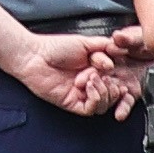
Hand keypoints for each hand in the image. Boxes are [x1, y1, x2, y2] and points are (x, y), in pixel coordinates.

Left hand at [14, 32, 135, 118]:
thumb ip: (103, 47)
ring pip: (103, 105)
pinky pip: (90, 110)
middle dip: (112, 86)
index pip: (115, 80)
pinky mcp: (72, 104)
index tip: (117, 71)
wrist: (35, 55)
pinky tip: (87, 86)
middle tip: (104, 75)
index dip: (119, 78)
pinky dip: (94, 99)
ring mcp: (81, 95)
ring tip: (92, 78)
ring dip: (103, 92)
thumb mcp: (85, 42)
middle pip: (112, 95)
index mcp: (95, 70)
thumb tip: (117, 57)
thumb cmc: (55, 48)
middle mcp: (90, 84)